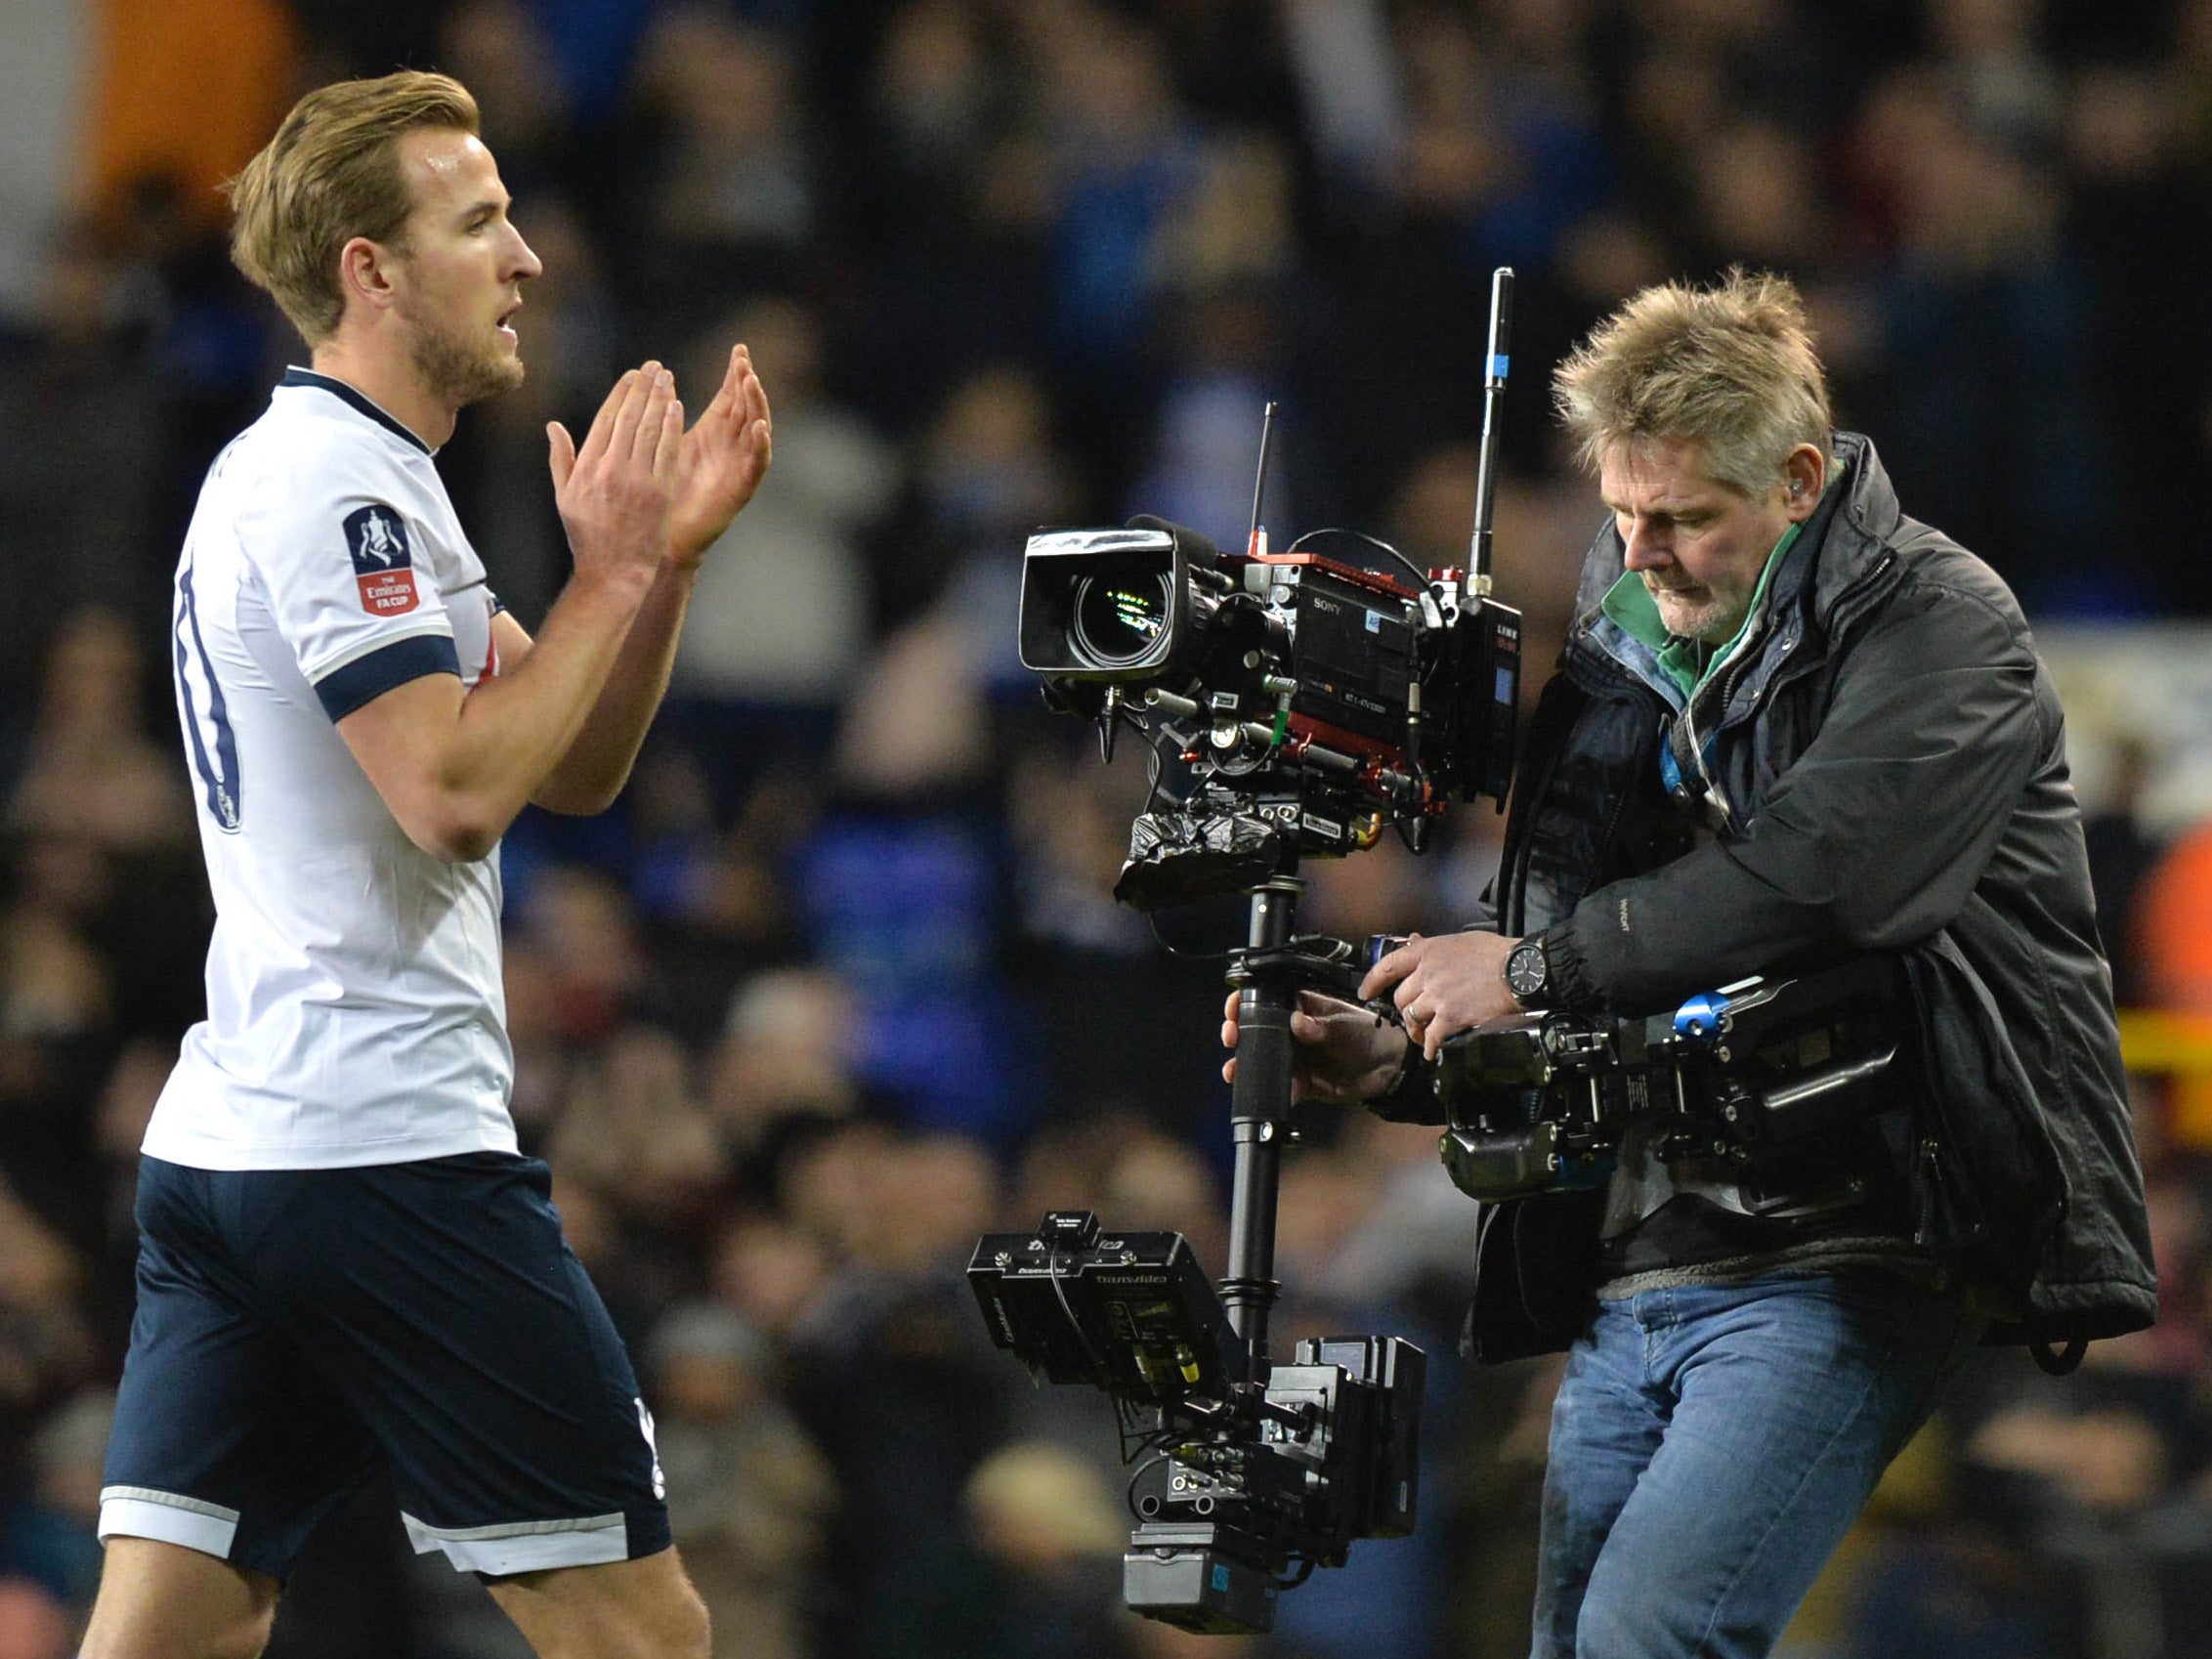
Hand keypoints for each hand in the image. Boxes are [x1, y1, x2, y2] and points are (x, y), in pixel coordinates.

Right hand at [548, 364, 682, 590]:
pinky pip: (667, 452)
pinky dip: (672, 427)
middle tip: (654, 367)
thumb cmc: (588, 536)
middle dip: (643, 388)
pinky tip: (677, 407)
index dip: (620, 393)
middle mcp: (610, 470)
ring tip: (666, 378)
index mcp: (587, 468)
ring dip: (659, 400)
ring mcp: (636, 481)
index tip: (631, 375)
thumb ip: (560, 459)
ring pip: (649, 430)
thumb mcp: (564, 497)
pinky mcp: (659, 492)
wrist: (614, 571)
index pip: (606, 420)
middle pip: (629, 418)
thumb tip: (553, 426)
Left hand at [667, 343, 772, 565]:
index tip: (739, 349)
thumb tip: (649, 378)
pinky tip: (759, 427)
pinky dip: (761, 446)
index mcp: (712, 433)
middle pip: (746, 408)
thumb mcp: (656, 444)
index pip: (730, 396)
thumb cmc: (657, 494)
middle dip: (748, 383)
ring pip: (757, 431)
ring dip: (757, 406)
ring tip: (753, 384)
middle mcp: (730, 447)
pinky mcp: (740, 490)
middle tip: (746, 361)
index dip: (736, 374)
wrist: (659, 537)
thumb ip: (657, 415)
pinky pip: (757, 465)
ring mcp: (737, 467)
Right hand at [1220, 989, 1409, 1103]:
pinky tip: (1277, 1090)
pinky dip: (1275, 1089)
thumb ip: (1318, 1026)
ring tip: (1233, 1070)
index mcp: (1297, 1007)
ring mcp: (1292, 1056)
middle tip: (1231, 1037)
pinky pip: (1280, 1085)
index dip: (1242, 1003)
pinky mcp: (1299, 1081)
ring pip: (1260, 1060)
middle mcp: (1289, 1031)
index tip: (1233, 1010)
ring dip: (1244, 1065)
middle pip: (1253, 1031)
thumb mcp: (1342, 1025)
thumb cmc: (1366, 1034)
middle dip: (1237, 1034)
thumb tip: (1296, 1021)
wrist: (1386, 1068)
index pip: (1262, 1000)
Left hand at [1359, 930, 1520, 1059]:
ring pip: (1413, 1018)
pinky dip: (1431, 1047)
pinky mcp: (1452, 1017)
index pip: (1388, 965)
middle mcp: (1428, 974)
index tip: (1365, 992)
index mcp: (1427, 952)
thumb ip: (1433, 946)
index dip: (1373, 981)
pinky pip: (1432, 1037)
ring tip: (1424, 1037)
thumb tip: (1412, 941)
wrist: (1520, 971)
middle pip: (1400, 998)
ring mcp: (1438, 996)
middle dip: (1405, 1010)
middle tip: (1414, 1018)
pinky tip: (1433, 1052)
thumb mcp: (1459, 941)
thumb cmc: (1495, 953)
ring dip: (1416, 1030)